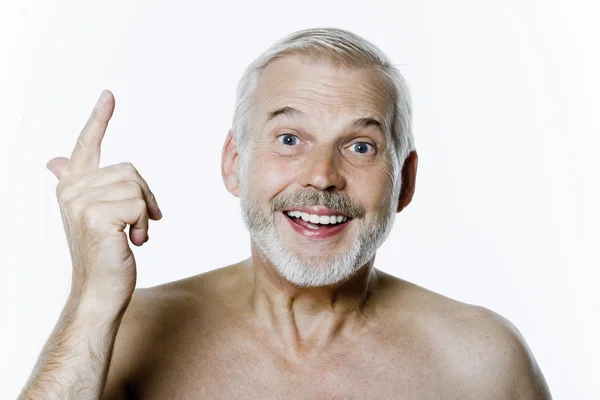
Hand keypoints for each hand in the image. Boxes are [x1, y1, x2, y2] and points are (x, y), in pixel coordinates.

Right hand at [46, 90, 161, 309]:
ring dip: (145, 213)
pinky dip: (145, 224)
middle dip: (145, 196)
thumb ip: (81, 185)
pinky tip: (133, 242)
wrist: (100, 292)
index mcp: (71, 187)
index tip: (109, 96)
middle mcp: (70, 190)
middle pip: (130, 170)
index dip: (98, 120)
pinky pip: (139, 203)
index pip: (86, 146)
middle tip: (139, 224)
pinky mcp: (96, 215)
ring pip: (136, 185)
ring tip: (132, 236)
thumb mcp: (94, 217)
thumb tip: (55, 160)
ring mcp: (80, 202)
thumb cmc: (104, 256)